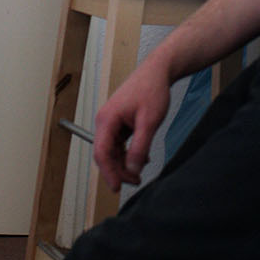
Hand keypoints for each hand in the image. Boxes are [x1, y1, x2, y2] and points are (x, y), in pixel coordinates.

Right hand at [93, 60, 171, 190]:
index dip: (108, 172)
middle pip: (105, 154)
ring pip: (112, 150)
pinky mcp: (119, 122)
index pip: (101, 152)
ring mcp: (111, 122)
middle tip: (135, 181)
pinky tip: (141, 157)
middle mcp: (105, 121)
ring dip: (124, 163)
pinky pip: (119, 143)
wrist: (157, 71)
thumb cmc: (152, 90)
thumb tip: (132, 170)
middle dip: (118, 170)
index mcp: (107, 119)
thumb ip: (140, 147)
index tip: (117, 188)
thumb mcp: (149, 122)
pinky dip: (128, 153)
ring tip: (139, 172)